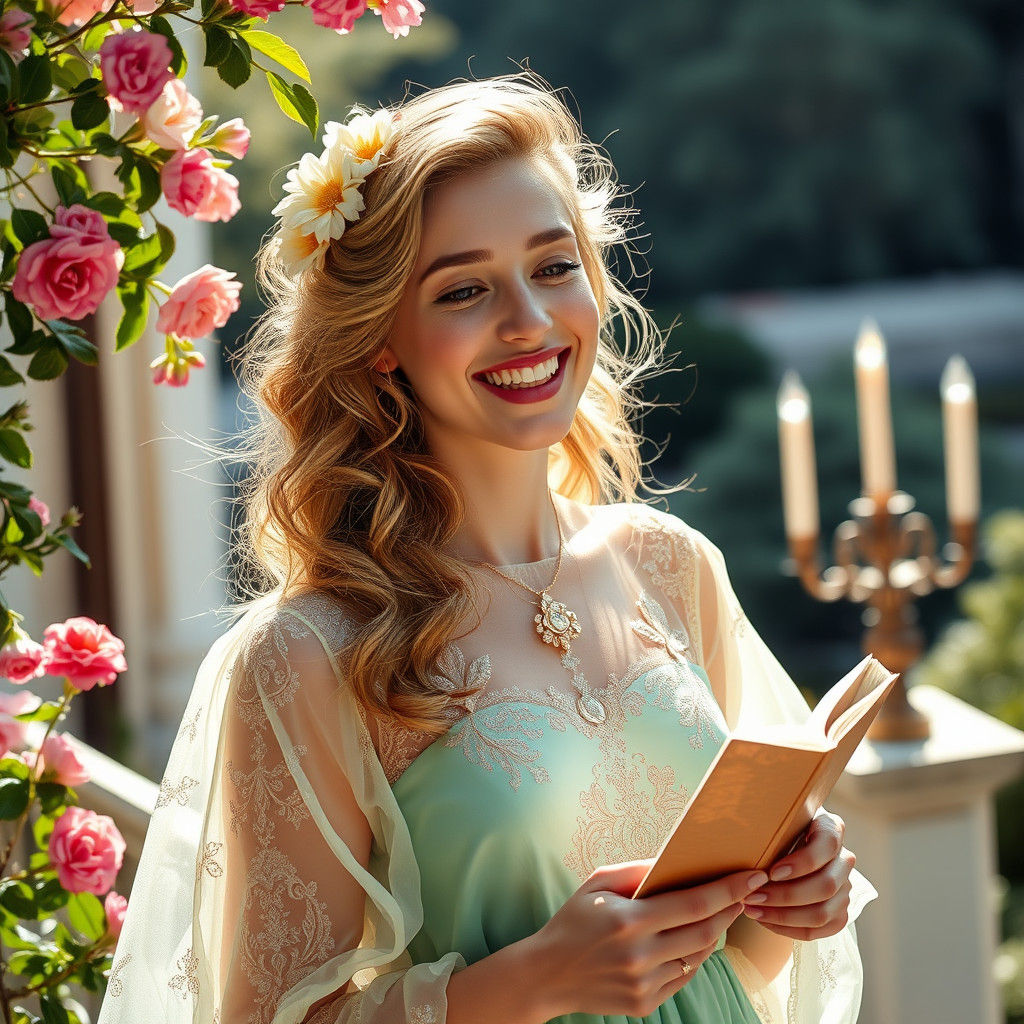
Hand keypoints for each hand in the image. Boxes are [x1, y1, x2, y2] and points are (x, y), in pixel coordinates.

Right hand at [529, 860, 768, 1018]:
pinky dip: (694, 957)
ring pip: (698, 957)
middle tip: (745, 892)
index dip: (728, 889)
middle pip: (705, 933)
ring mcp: (644, 983)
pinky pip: (683, 977)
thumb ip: (638, 871)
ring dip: (715, 933)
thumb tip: (677, 859)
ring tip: (721, 913)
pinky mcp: (645, 1003)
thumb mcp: (598, 884)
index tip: (752, 875)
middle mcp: (640, 955)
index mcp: (629, 921)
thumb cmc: (574, 920)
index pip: (694, 903)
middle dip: (731, 910)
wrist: (547, 974)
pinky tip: (692, 940)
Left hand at [740, 809, 855, 939]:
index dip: (803, 862)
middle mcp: (843, 860)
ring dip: (783, 916)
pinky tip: (764, 920)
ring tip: (751, 910)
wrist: (784, 845)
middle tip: (752, 896)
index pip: (827, 845)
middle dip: (785, 895)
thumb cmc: (776, 829)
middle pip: (826, 885)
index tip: (772, 872)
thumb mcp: (775, 818)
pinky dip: (789, 929)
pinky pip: (818, 930)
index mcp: (831, 829)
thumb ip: (769, 823)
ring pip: (822, 913)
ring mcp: (844, 888)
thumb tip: (742, 837)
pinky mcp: (838, 912)